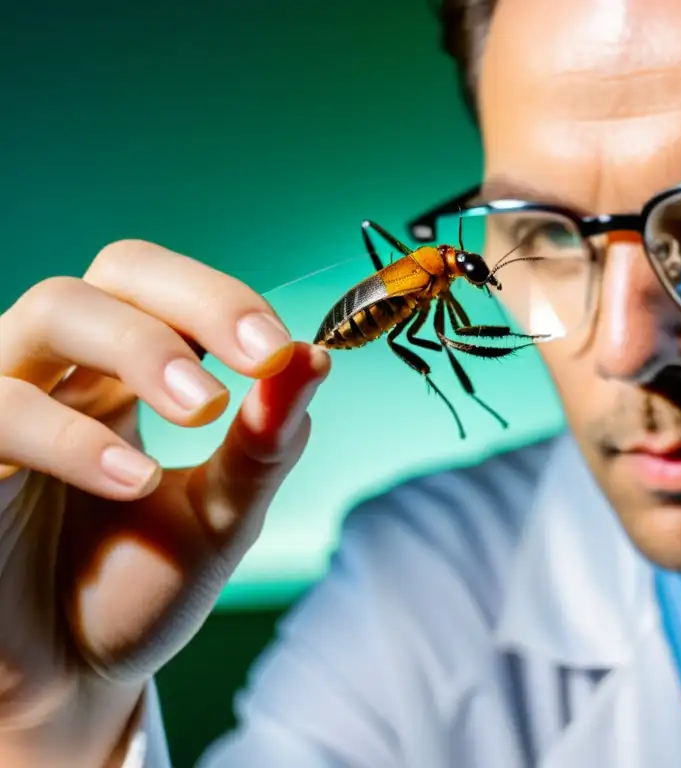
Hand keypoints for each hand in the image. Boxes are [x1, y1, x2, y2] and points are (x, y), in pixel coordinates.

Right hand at [0, 240, 330, 764]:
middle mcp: (58, 376)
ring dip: (137, 348)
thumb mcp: (221, 515)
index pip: (158, 284)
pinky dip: (68, 435)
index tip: (282, 349)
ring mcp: (3, 413)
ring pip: (42, 316)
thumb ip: (263, 442)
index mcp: (117, 375)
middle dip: (190, 303)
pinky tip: (134, 477)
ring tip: (203, 410)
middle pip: (105, 277)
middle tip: (260, 357)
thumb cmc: (141, 587)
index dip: (220, 296)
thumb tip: (314, 358)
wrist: (77, 684)